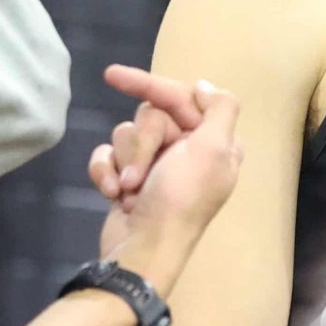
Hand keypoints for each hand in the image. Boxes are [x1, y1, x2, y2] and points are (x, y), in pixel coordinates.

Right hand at [87, 67, 242, 283]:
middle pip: (150, 115)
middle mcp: (188, 149)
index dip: (148, 85)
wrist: (142, 249)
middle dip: (142, 144)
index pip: (180, 97)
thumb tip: (203, 86)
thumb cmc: (180, 200)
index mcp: (213, 140)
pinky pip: (108, 156)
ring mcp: (156, 165)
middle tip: (143, 175)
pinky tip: (112, 195)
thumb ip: (220, 110)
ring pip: (126, 134)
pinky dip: (105, 174)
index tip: (113, 75)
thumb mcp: (213, 152)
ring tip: (130, 192)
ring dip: (125, 163)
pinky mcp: (127, 178)